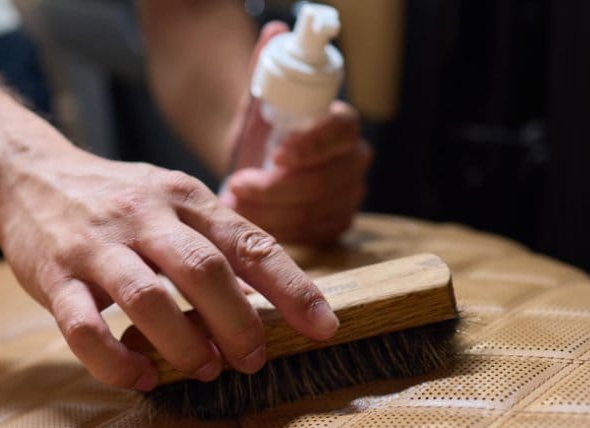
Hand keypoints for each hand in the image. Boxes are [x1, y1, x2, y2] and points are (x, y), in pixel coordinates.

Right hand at [0, 145, 339, 390]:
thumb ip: (212, 243)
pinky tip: (140, 377)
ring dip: (183, 344)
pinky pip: (84, 328)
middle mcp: (143, 217)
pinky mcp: (53, 277)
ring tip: (204, 369)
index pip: (249, 242)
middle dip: (238, 323)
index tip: (324, 327)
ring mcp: (96, 247)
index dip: (291, 287)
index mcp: (184, 198)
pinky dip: (115, 361)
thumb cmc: (113, 199)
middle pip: (204, 271)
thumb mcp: (169, 200)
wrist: (25, 174)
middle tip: (252, 360)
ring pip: (147, 299)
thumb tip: (262, 301)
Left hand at [220, 22, 371, 244]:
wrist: (254, 161)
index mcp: (342, 124)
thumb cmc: (260, 128)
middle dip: (279, 187)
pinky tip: (251, 219)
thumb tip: (274, 29)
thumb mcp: (259, 97)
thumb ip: (266, 64)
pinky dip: (278, 230)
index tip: (276, 153)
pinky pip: (310, 235)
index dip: (311, 145)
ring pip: (315, 211)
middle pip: (327, 180)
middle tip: (239, 184)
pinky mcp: (333, 225)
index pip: (341, 130)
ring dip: (271, 210)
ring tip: (236, 200)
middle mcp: (353, 161)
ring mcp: (347, 196)